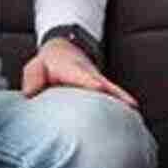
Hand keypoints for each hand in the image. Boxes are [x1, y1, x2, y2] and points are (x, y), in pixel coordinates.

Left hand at [22, 39, 138, 107]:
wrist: (63, 49)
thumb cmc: (47, 63)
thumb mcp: (35, 67)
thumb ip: (33, 78)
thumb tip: (31, 95)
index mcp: (72, 69)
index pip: (82, 76)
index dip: (89, 81)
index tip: (99, 88)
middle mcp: (89, 75)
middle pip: (105, 84)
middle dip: (116, 94)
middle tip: (131, 106)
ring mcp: (98, 81)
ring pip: (113, 91)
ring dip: (124, 101)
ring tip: (136, 116)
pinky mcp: (101, 88)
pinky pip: (113, 96)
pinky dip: (123, 104)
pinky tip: (133, 117)